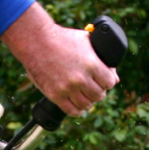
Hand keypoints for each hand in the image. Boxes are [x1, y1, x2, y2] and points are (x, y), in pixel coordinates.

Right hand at [1, 4, 119, 116]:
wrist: (36, 40)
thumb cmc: (61, 38)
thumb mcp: (85, 40)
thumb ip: (99, 55)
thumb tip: (113, 72)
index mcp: (91, 63)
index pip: (110, 82)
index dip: (108, 81)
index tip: (104, 80)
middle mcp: (81, 78)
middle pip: (99, 95)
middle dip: (98, 91)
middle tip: (93, 87)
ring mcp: (68, 88)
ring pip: (87, 105)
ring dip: (88, 101)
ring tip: (84, 95)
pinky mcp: (55, 95)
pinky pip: (72, 111)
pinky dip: (77, 110)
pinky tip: (77, 104)